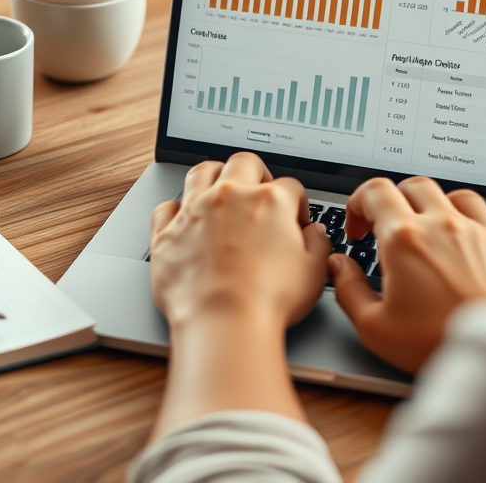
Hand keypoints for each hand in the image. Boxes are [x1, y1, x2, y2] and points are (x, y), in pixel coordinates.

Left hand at [150, 152, 330, 328]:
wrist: (224, 322)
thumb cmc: (269, 299)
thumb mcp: (314, 272)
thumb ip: (318, 244)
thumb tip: (316, 234)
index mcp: (270, 202)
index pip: (290, 186)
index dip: (297, 202)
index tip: (296, 218)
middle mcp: (231, 197)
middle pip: (244, 163)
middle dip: (256, 172)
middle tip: (259, 190)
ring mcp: (196, 211)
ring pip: (202, 171)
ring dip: (214, 175)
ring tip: (220, 189)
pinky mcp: (168, 233)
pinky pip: (166, 207)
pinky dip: (174, 209)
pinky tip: (182, 217)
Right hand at [330, 176, 485, 372]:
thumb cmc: (439, 344)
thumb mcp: (374, 328)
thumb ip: (348, 290)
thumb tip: (340, 267)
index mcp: (405, 240)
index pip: (374, 192)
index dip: (357, 204)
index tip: (358, 228)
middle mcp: (440, 225)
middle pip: (409, 187)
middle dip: (390, 203)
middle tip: (384, 229)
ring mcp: (473, 230)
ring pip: (444, 193)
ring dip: (425, 205)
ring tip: (421, 230)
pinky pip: (476, 208)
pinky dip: (460, 212)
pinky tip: (455, 234)